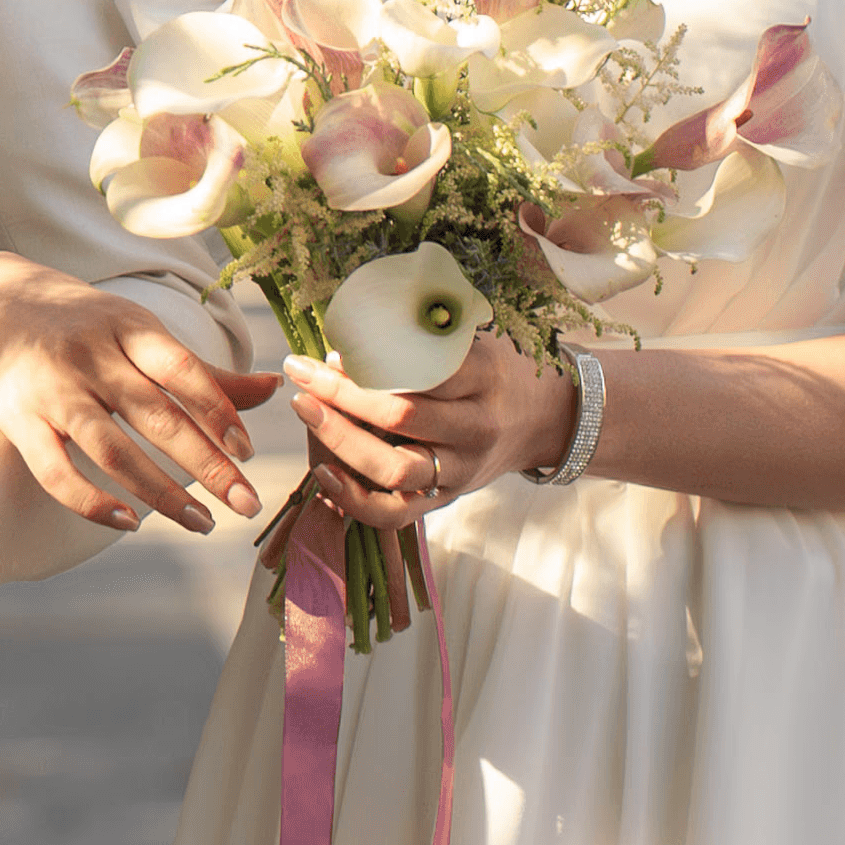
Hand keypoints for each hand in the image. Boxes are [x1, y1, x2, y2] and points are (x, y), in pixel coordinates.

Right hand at [0, 251, 280, 534]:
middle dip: (207, 464)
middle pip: (156, 415)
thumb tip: (274, 388)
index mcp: (128, 328)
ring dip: (161, 492)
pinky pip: (55, 471)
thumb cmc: (82, 325)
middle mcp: (92, 356)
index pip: (181, 369)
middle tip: (246, 504)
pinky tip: (127, 524)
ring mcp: (54, 389)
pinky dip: (90, 501)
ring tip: (202, 522)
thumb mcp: (138, 332)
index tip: (248, 452)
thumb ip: (201, 371)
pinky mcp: (20, 420)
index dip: (216, 410)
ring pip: (112, 449)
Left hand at [284, 335, 577, 526]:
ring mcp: (459, 471)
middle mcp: (474, 429)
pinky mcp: (445, 500)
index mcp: (482, 379)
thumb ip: (424, 336)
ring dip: (341, 441)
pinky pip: (395, 513)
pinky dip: (354, 499)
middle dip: (342, 395)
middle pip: (401, 417)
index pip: (419, 371)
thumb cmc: (495, 371)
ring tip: (305, 411)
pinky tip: (323, 473)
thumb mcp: (473, 342)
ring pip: (394, 469)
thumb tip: (353, 331)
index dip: (368, 361)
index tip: (328, 349)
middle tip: (302, 373)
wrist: (542, 421)